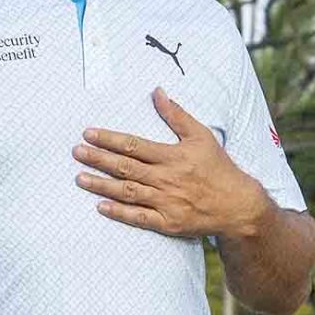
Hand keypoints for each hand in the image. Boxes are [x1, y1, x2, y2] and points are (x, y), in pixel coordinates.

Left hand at [72, 87, 275, 237]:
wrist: (237, 205)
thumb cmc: (218, 167)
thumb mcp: (201, 135)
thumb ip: (176, 115)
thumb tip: (157, 91)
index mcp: (173, 156)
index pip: (134, 145)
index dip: (109, 139)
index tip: (89, 133)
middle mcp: (167, 178)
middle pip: (125, 167)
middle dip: (98, 159)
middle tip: (77, 152)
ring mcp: (166, 202)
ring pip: (128, 191)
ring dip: (102, 185)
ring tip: (80, 178)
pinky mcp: (168, 222)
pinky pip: (139, 217)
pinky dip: (119, 212)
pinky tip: (101, 206)